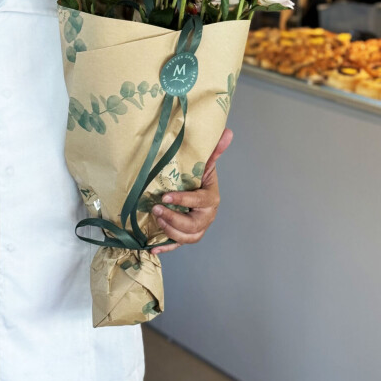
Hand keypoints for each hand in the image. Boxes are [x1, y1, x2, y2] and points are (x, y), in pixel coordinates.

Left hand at [152, 128, 232, 253]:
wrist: (196, 189)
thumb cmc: (199, 176)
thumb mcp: (205, 163)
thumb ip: (214, 150)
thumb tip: (227, 132)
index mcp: (211, 198)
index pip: (200, 201)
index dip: (183, 201)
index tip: (165, 196)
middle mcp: (206, 215)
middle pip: (195, 225)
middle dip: (175, 220)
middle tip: (156, 209)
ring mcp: (197, 227)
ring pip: (188, 237)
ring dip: (170, 231)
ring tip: (155, 218)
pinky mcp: (186, 235)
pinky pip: (178, 245)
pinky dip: (166, 247)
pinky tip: (152, 247)